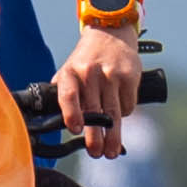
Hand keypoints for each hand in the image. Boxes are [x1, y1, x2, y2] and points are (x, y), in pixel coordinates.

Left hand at [53, 23, 144, 156]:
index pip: (68, 94)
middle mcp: (90, 73)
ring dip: (113, 136)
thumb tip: (55, 123)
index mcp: (71, 72)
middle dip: (95, 136)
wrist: (110, 33)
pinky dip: (124, 114)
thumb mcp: (70, 70)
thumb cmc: (86, 60)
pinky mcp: (130, 76)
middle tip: (96, 153)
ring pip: (113, 113)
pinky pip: (127, 105)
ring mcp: (111, 74)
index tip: (75, 129)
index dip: (71, 113)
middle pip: (94, 111)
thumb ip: (64, 94)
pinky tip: (119, 114)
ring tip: (111, 152)